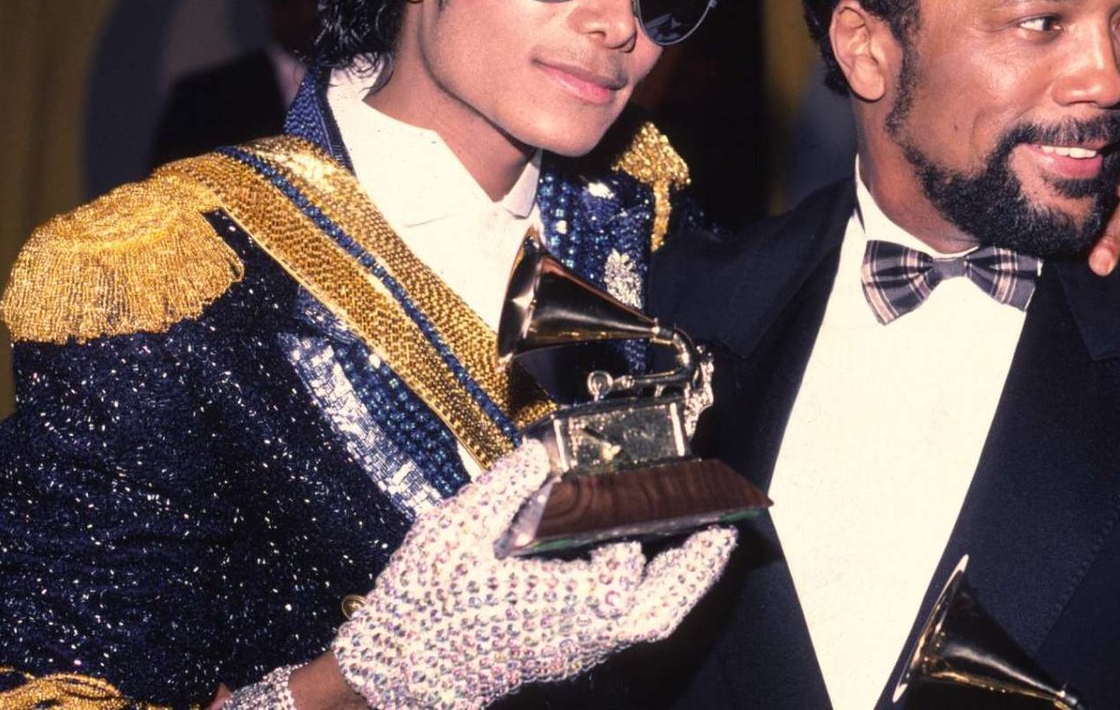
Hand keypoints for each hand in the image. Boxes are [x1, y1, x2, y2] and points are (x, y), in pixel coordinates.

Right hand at [331, 442, 735, 709]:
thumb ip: (503, 489)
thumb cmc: (422, 601)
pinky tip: (648, 557)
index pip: (616, 583)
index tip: (635, 502)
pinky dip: (651, 592)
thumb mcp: (453, 531)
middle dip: (695, 572)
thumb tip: (540, 451)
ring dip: (679, 583)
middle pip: (656, 613)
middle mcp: (573, 637)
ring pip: (646, 624)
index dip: (629, 546)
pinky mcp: (565, 652)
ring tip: (702, 540)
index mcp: (549, 609)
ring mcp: (572, 650)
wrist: (396, 669)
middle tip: (722, 529)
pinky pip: (627, 626)